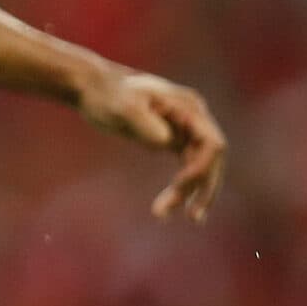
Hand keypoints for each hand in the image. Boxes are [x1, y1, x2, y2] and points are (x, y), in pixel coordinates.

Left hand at [75, 70, 226, 222]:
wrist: (93, 88)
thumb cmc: (107, 95)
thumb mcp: (122, 107)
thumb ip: (143, 122)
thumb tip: (166, 142)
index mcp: (188, 107)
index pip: (212, 144)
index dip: (201, 170)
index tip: (178, 187)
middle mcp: (193, 117)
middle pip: (212, 159)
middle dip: (203, 188)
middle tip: (190, 217)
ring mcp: (185, 128)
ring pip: (200, 166)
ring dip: (191, 192)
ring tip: (163, 214)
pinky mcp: (173, 139)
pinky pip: (188, 166)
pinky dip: (183, 187)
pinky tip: (170, 205)